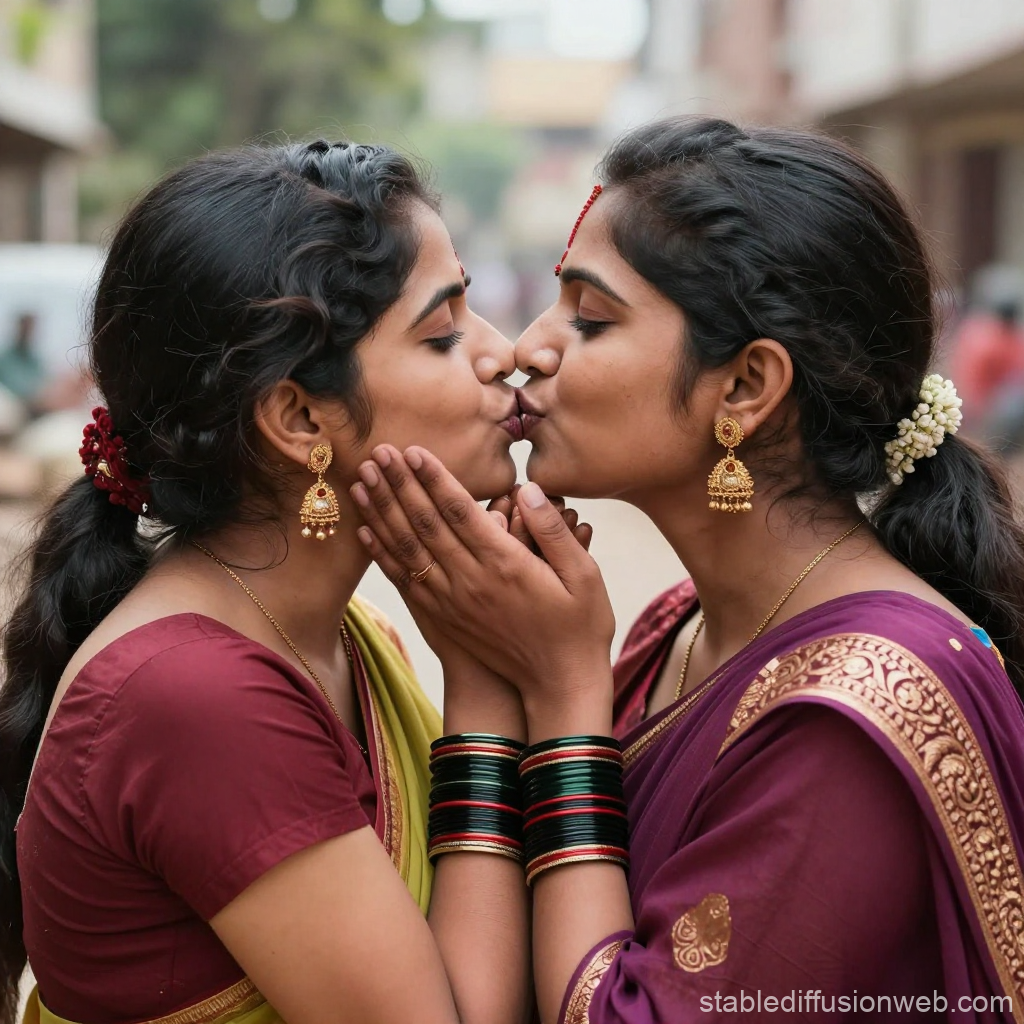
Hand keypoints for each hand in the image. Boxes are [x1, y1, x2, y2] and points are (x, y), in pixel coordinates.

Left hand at [351, 446, 614, 734]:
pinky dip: (383, 553)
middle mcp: (471, 581)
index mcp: (506, 565)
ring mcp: (453, 601)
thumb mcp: (585, 577)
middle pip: (426, 524)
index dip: (435, 478)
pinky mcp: (444, 617)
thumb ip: (553, 532)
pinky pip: (405, 580)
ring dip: (383, 512)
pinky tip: (366, 530)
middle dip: (400, 484)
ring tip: (362, 480)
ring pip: (407, 549)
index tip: (414, 450)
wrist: (559, 685)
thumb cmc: (579, 627)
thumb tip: (528, 489)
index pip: (461, 511)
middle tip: (379, 451)